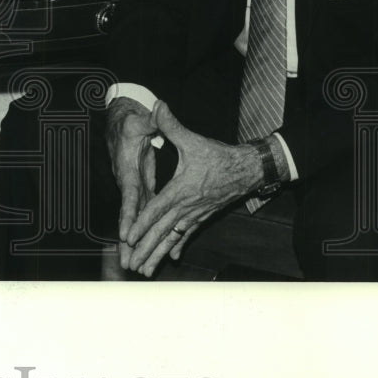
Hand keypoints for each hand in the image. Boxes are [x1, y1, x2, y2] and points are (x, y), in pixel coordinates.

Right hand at [105, 96, 158, 269]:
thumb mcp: (138, 120)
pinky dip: (141, 233)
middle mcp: (128, 183)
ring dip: (132, 243)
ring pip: (133, 220)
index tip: (127, 233)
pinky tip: (146, 250)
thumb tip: (155, 113)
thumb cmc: (129, 122)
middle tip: (126, 263)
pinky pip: (141, 215)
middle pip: (127, 216)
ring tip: (132, 266)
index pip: (129, 195)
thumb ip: (148, 122)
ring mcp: (133, 188)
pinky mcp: (140, 189)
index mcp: (128, 168)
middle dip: (126, 240)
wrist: (120, 123)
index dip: (129, 214)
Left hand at [121, 101, 260, 276]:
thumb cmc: (219, 155)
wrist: (248, 169)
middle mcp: (187, 207)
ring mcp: (195, 214)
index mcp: (182, 190)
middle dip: (145, 248)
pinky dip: (177, 246)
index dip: (142, 224)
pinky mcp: (202, 216)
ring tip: (145, 270)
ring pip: (173, 238)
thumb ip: (172, 125)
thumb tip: (157, 106)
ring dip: (158, 254)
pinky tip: (171, 259)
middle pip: (162, 231)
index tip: (129, 238)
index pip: (157, 210)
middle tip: (131, 265)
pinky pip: (187, 235)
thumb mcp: (193, 139)